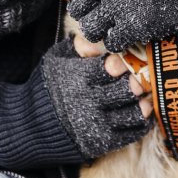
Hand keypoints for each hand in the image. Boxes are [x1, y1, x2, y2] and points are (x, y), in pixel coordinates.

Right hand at [38, 38, 151, 159]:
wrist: (31, 124)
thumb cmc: (48, 86)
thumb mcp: (56, 60)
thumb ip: (78, 46)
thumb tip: (97, 34)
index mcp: (78, 78)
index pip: (108, 69)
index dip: (122, 64)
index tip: (125, 61)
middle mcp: (88, 102)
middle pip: (125, 91)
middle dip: (137, 82)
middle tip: (143, 77)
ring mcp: (97, 125)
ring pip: (133, 113)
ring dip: (144, 103)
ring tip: (146, 95)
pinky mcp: (102, 143)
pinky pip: (132, 133)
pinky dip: (142, 122)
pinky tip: (142, 112)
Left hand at [59, 0, 177, 51]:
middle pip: (77, 9)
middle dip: (86, 13)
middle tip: (99, 12)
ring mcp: (119, 6)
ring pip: (90, 29)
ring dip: (98, 30)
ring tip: (109, 24)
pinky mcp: (133, 26)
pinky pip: (111, 42)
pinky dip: (116, 41)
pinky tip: (125, 33)